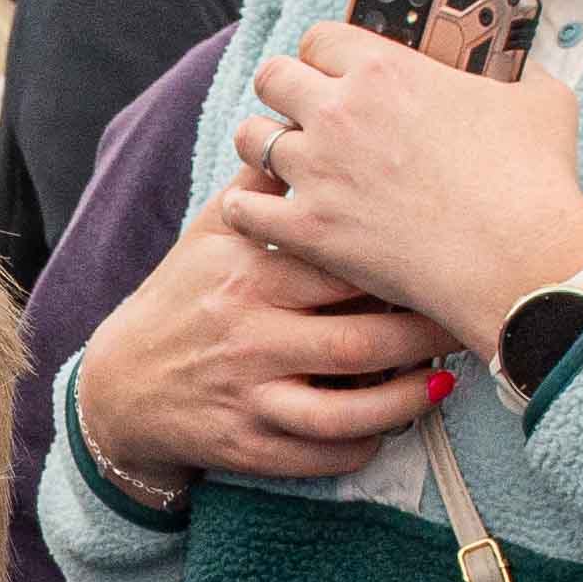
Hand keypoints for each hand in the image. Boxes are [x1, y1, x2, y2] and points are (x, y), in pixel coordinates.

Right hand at [67, 198, 455, 505]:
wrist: (117, 387)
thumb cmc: (179, 301)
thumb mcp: (208, 237)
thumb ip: (260, 191)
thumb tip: (301, 125)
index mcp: (248, 276)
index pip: (340, 267)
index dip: (398, 265)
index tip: (443, 258)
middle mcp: (250, 337)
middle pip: (360, 340)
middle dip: (425, 335)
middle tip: (465, 322)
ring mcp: (250, 397)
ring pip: (349, 411)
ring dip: (408, 400)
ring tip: (444, 383)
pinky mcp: (249, 448)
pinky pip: (323, 457)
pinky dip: (366, 446)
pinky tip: (394, 427)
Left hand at [213, 21, 582, 360]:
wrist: (519, 260)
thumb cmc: (534, 182)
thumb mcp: (541, 101)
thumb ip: (519, 75)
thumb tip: (523, 70)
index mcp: (385, 67)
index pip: (321, 38)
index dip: (325, 55)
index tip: (332, 71)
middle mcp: (339, 110)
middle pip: (273, 77)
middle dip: (284, 91)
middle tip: (300, 112)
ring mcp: (318, 170)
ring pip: (250, 138)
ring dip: (263, 146)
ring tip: (281, 162)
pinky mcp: (309, 228)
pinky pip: (243, 208)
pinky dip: (247, 209)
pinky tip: (261, 212)